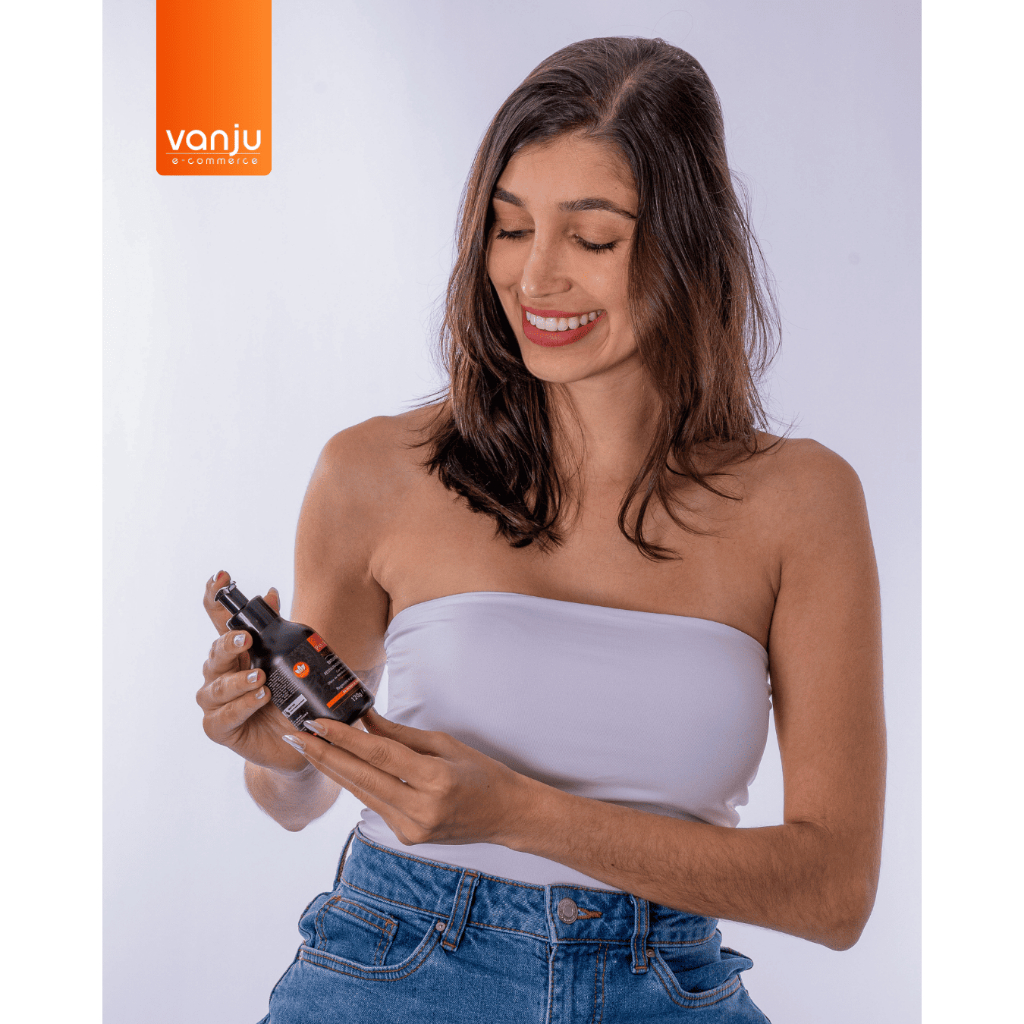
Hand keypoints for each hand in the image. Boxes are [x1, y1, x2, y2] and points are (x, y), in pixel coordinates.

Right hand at [196, 571, 309, 774]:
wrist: (300, 741)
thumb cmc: (291, 698)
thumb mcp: (289, 661)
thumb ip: (277, 630)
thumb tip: (271, 593)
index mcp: (236, 653)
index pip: (219, 622)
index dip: (215, 599)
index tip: (221, 578)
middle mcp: (221, 674)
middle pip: (215, 653)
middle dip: (228, 643)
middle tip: (245, 639)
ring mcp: (216, 702)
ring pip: (216, 686)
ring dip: (238, 680)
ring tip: (260, 679)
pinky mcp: (219, 728)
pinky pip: (224, 715)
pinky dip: (242, 705)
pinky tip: (259, 699)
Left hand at [282, 709, 529, 846]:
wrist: (505, 814)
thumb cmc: (481, 773)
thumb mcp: (445, 744)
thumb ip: (400, 735)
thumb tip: (364, 718)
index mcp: (436, 780)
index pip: (379, 755)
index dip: (345, 738)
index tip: (318, 723)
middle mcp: (420, 808)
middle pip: (361, 777)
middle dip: (324, 754)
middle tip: (296, 735)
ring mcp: (412, 828)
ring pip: (361, 793)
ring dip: (333, 769)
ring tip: (308, 747)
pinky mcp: (407, 837)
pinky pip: (374, 805)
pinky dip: (356, 783)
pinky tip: (339, 767)